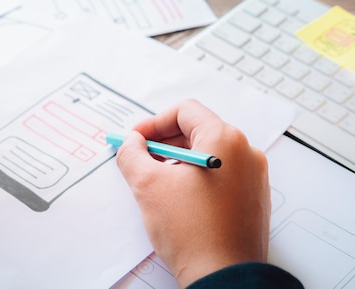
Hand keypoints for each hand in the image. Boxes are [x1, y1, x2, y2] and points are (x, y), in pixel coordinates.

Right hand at [116, 99, 270, 287]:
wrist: (223, 277)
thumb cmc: (191, 232)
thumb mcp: (148, 185)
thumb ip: (132, 154)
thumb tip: (131, 142)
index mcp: (225, 140)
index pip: (185, 111)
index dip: (153, 122)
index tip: (136, 139)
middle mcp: (246, 153)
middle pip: (197, 131)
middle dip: (163, 142)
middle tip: (139, 158)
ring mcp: (253, 177)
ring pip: (208, 154)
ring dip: (177, 160)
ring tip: (155, 180)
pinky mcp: (252, 198)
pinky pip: (220, 174)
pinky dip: (195, 177)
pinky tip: (177, 197)